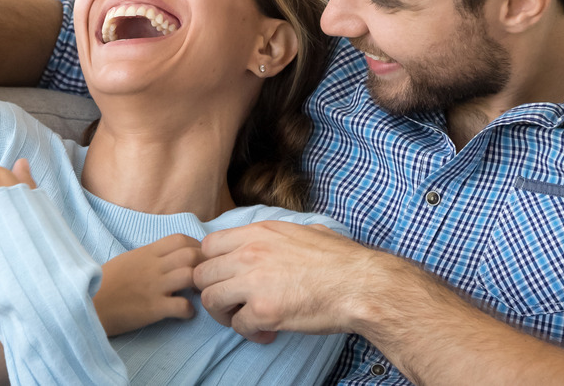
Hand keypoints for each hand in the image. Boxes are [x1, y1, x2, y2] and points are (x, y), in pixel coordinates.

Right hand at [93, 234, 203, 336]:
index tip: (199, 259)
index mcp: (146, 253)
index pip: (180, 239)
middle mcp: (153, 266)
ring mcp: (154, 286)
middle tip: (205, 278)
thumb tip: (167, 258)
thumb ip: (148, 257)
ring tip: (197, 295)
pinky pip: (183, 306)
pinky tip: (184, 314)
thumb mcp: (127, 260)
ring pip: (191, 275)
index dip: (196, 247)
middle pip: (192, 255)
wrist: (87, 304)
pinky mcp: (153, 308)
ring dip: (201, 286)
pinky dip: (190, 311)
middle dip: (205, 265)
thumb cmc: (105, 283)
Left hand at [194, 220, 373, 343]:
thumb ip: (277, 234)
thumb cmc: (340, 259)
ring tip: (244, 318)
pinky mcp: (264, 311)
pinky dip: (249, 332)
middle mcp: (249, 254)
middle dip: (213, 291)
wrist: (362, 285)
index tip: (224, 277)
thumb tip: (273, 236)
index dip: (212, 265)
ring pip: (211, 300)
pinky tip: (267, 331)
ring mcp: (253, 283)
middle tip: (231, 302)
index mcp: (257, 233)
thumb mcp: (303, 231)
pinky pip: (238, 325)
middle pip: (201, 275)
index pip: (208, 246)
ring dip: (225, 314)